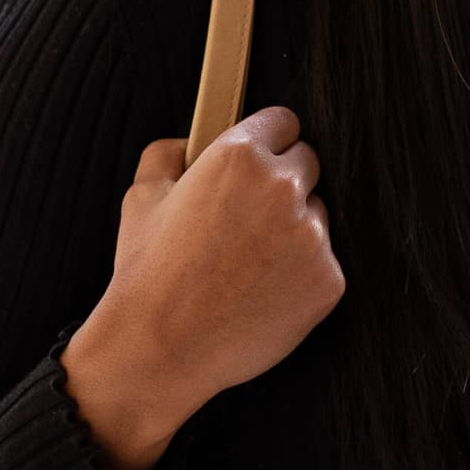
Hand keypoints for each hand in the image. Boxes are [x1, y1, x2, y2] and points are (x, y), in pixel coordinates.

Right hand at [60, 107, 343, 469]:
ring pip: (316, 215)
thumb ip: (167, 152)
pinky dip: (300, 275)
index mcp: (239, 157)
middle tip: (250, 219)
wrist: (162, 347)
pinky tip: (262, 293)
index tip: (261, 158)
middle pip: (307, 163)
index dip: (267, 142)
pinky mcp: (328, 280)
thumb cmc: (147, 273)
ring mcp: (311, 235)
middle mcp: (282, 188)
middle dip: (283, 182)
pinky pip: (323, 263)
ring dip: (294, 230)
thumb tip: (188, 143)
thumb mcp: (140, 196)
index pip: (282, 122)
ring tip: (248, 265)